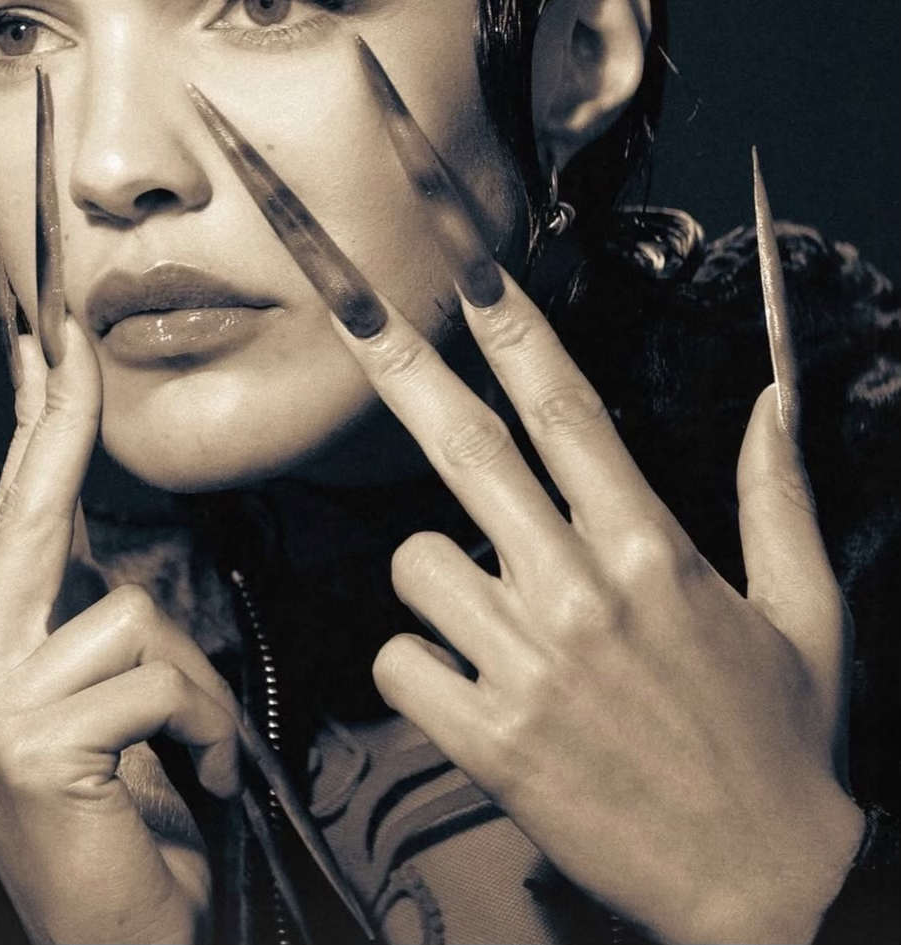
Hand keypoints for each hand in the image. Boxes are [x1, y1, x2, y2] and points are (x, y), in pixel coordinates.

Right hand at [0, 319, 239, 944]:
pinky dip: (201, 725)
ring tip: (195, 754)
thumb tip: (122, 579)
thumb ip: (99, 646)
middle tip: (70, 330)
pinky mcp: (31, 746)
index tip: (48, 349)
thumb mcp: (108, 725)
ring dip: (191, 685)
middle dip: (57, 419)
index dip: (33, 431)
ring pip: (130, 616)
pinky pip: (156, 680)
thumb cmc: (129, 833)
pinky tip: (196, 779)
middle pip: (29, 519)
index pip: (14, 523)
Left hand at [338, 274, 863, 944]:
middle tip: (354, 304)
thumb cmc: (777, 750)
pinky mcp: (489, 738)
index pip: (568, 411)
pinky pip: (398, 660)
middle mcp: (580, 591)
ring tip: (496, 623)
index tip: (471, 273)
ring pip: (414, 563)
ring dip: (437, 579)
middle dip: (403, 364)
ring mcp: (528, 664)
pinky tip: (472, 689)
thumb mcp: (802, 614)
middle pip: (468, 449)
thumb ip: (777, 498)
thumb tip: (770, 402)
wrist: (761, 892)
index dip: (514, 332)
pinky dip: (419, 666)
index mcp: (652, 550)